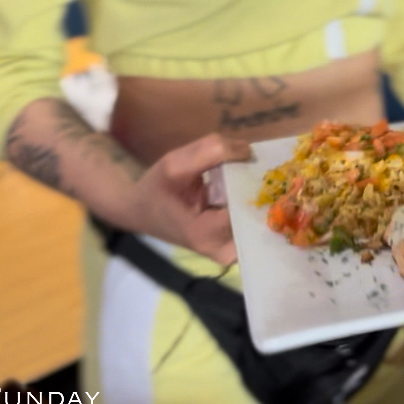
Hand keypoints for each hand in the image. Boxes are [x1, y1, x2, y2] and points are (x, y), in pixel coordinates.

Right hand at [125, 134, 251, 264]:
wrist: (141, 211)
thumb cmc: (155, 189)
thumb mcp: (175, 163)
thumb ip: (211, 153)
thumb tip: (249, 150)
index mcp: (207, 235)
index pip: (247, 206)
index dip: (252, 182)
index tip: (257, 162)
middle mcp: (226, 252)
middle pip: (258, 216)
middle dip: (260, 189)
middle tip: (262, 165)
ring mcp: (233, 252)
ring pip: (259, 219)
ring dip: (258, 195)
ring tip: (254, 173)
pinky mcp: (236, 245)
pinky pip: (253, 220)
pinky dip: (251, 201)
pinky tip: (246, 185)